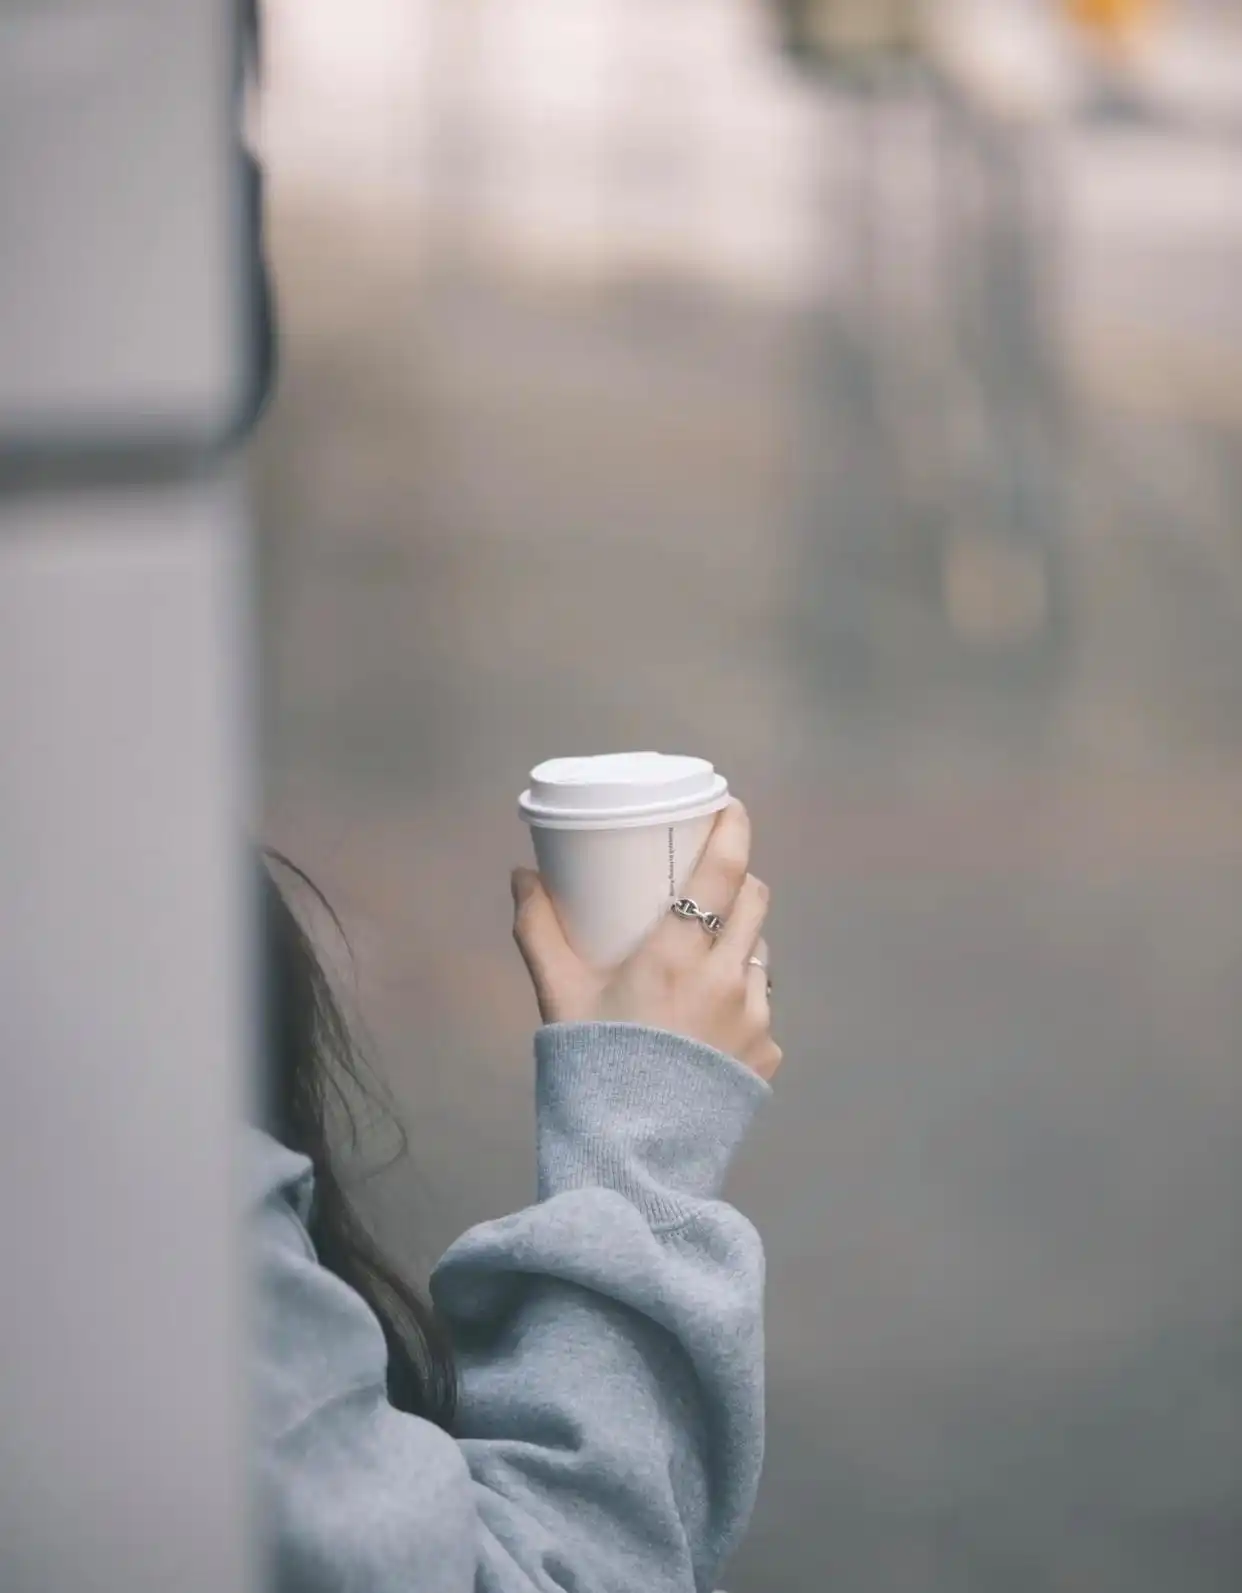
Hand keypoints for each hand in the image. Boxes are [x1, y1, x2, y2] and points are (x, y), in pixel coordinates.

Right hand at [512, 801, 781, 1081]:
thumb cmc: (591, 1066)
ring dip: (742, 942)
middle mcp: (727, 980)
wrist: (631, 1158)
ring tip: (709, 952)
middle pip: (755, 901)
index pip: (724, 871)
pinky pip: (762, 1010)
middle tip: (713, 879)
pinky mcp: (767, 1055)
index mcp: (677, 956)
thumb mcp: (559, 995)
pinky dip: (741, 1001)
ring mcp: (754, 1019)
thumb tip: (521, 877)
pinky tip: (712, 1018)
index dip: (735, 829)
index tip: (731, 806)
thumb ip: (538, 931)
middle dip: (739, 880)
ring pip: (762, 954)